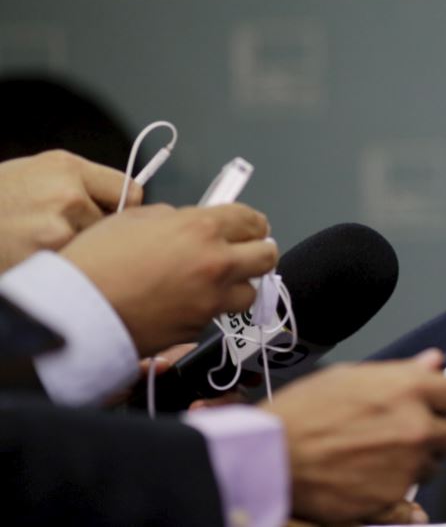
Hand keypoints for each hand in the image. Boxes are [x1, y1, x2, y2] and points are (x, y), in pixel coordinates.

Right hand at [0, 150, 140, 271]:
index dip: (120, 206)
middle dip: (94, 230)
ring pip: (92, 247)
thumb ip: (80, 184)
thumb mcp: (35, 173)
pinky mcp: (46, 259)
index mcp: (66, 168)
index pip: (130, 191)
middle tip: (57, 230)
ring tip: (38, 242)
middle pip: (114, 225)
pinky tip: (33, 256)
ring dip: (75, 249)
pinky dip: (60, 267)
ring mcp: (57, 229)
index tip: (108, 213)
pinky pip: (73, 266)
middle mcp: (68, 194)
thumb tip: (128, 203)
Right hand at [60, 203, 276, 356]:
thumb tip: (189, 223)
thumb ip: (174, 219)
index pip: (252, 220)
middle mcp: (215, 263)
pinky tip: (183, 302)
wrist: (74, 311)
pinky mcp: (198, 329)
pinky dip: (208, 309)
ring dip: (238, 286)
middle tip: (245, 253)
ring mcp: (210, 300)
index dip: (252, 223)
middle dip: (259, 252)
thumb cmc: (95, 260)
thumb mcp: (135, 219)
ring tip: (215, 282)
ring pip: (250, 293)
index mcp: (201, 228)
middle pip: (267, 256)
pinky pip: (216, 316)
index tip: (250, 227)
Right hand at [263, 350, 445, 524]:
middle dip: (444, 434)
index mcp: (410, 390)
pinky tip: (374, 478)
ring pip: (435, 467)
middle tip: (415, 429)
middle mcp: (417, 429)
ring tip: (380, 452)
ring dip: (419, 461)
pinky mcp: (392, 500)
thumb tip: (434, 363)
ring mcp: (407, 467)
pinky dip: (400, 493)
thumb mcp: (354, 374)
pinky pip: (414, 502)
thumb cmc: (304, 410)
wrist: (273, 455)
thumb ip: (403, 371)